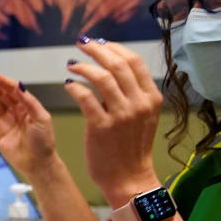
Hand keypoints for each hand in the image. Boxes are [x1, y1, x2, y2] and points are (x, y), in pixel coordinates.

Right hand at [0, 72, 58, 178]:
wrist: (38, 163)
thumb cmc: (44, 142)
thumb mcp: (41, 118)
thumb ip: (29, 101)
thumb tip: (19, 85)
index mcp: (28, 106)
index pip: (13, 89)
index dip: (1, 81)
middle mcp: (16, 112)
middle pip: (0, 94)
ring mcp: (6, 122)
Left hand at [64, 36, 162, 204]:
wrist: (128, 177)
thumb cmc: (130, 146)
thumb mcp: (142, 116)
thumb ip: (132, 93)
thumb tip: (110, 66)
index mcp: (151, 97)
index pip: (134, 61)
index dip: (114, 47)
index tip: (99, 42)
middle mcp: (139, 103)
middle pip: (117, 64)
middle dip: (96, 49)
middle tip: (81, 44)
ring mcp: (121, 115)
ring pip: (102, 77)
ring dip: (84, 66)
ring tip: (72, 64)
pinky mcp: (102, 126)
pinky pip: (86, 97)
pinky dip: (75, 86)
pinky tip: (69, 84)